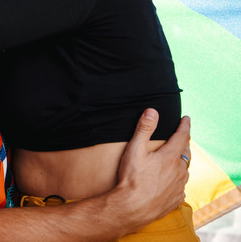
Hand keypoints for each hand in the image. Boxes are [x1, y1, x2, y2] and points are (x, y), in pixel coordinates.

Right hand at [116, 109, 190, 225]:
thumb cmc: (132, 179)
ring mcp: (179, 186)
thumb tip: (152, 111)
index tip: (186, 119)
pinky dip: (178, 180)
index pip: (182, 136)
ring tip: (177, 160)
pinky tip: (172, 181)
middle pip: (186, 153)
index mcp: (170, 157)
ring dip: (182, 162)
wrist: (132, 208)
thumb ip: (144, 129)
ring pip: (185, 170)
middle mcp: (179, 171)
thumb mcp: (135, 150)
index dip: (184, 126)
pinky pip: (181, 186)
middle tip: (182, 138)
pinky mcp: (176, 198)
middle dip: (184, 143)